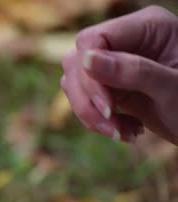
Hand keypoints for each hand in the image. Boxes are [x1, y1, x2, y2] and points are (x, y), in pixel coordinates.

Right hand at [62, 6, 177, 143]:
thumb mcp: (172, 89)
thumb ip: (133, 71)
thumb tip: (85, 59)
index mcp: (147, 27)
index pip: (93, 40)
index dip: (90, 73)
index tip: (107, 107)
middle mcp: (127, 41)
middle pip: (77, 62)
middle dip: (89, 99)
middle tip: (112, 124)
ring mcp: (115, 63)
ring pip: (74, 83)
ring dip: (90, 114)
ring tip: (123, 133)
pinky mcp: (108, 86)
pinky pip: (82, 99)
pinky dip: (97, 121)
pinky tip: (127, 130)